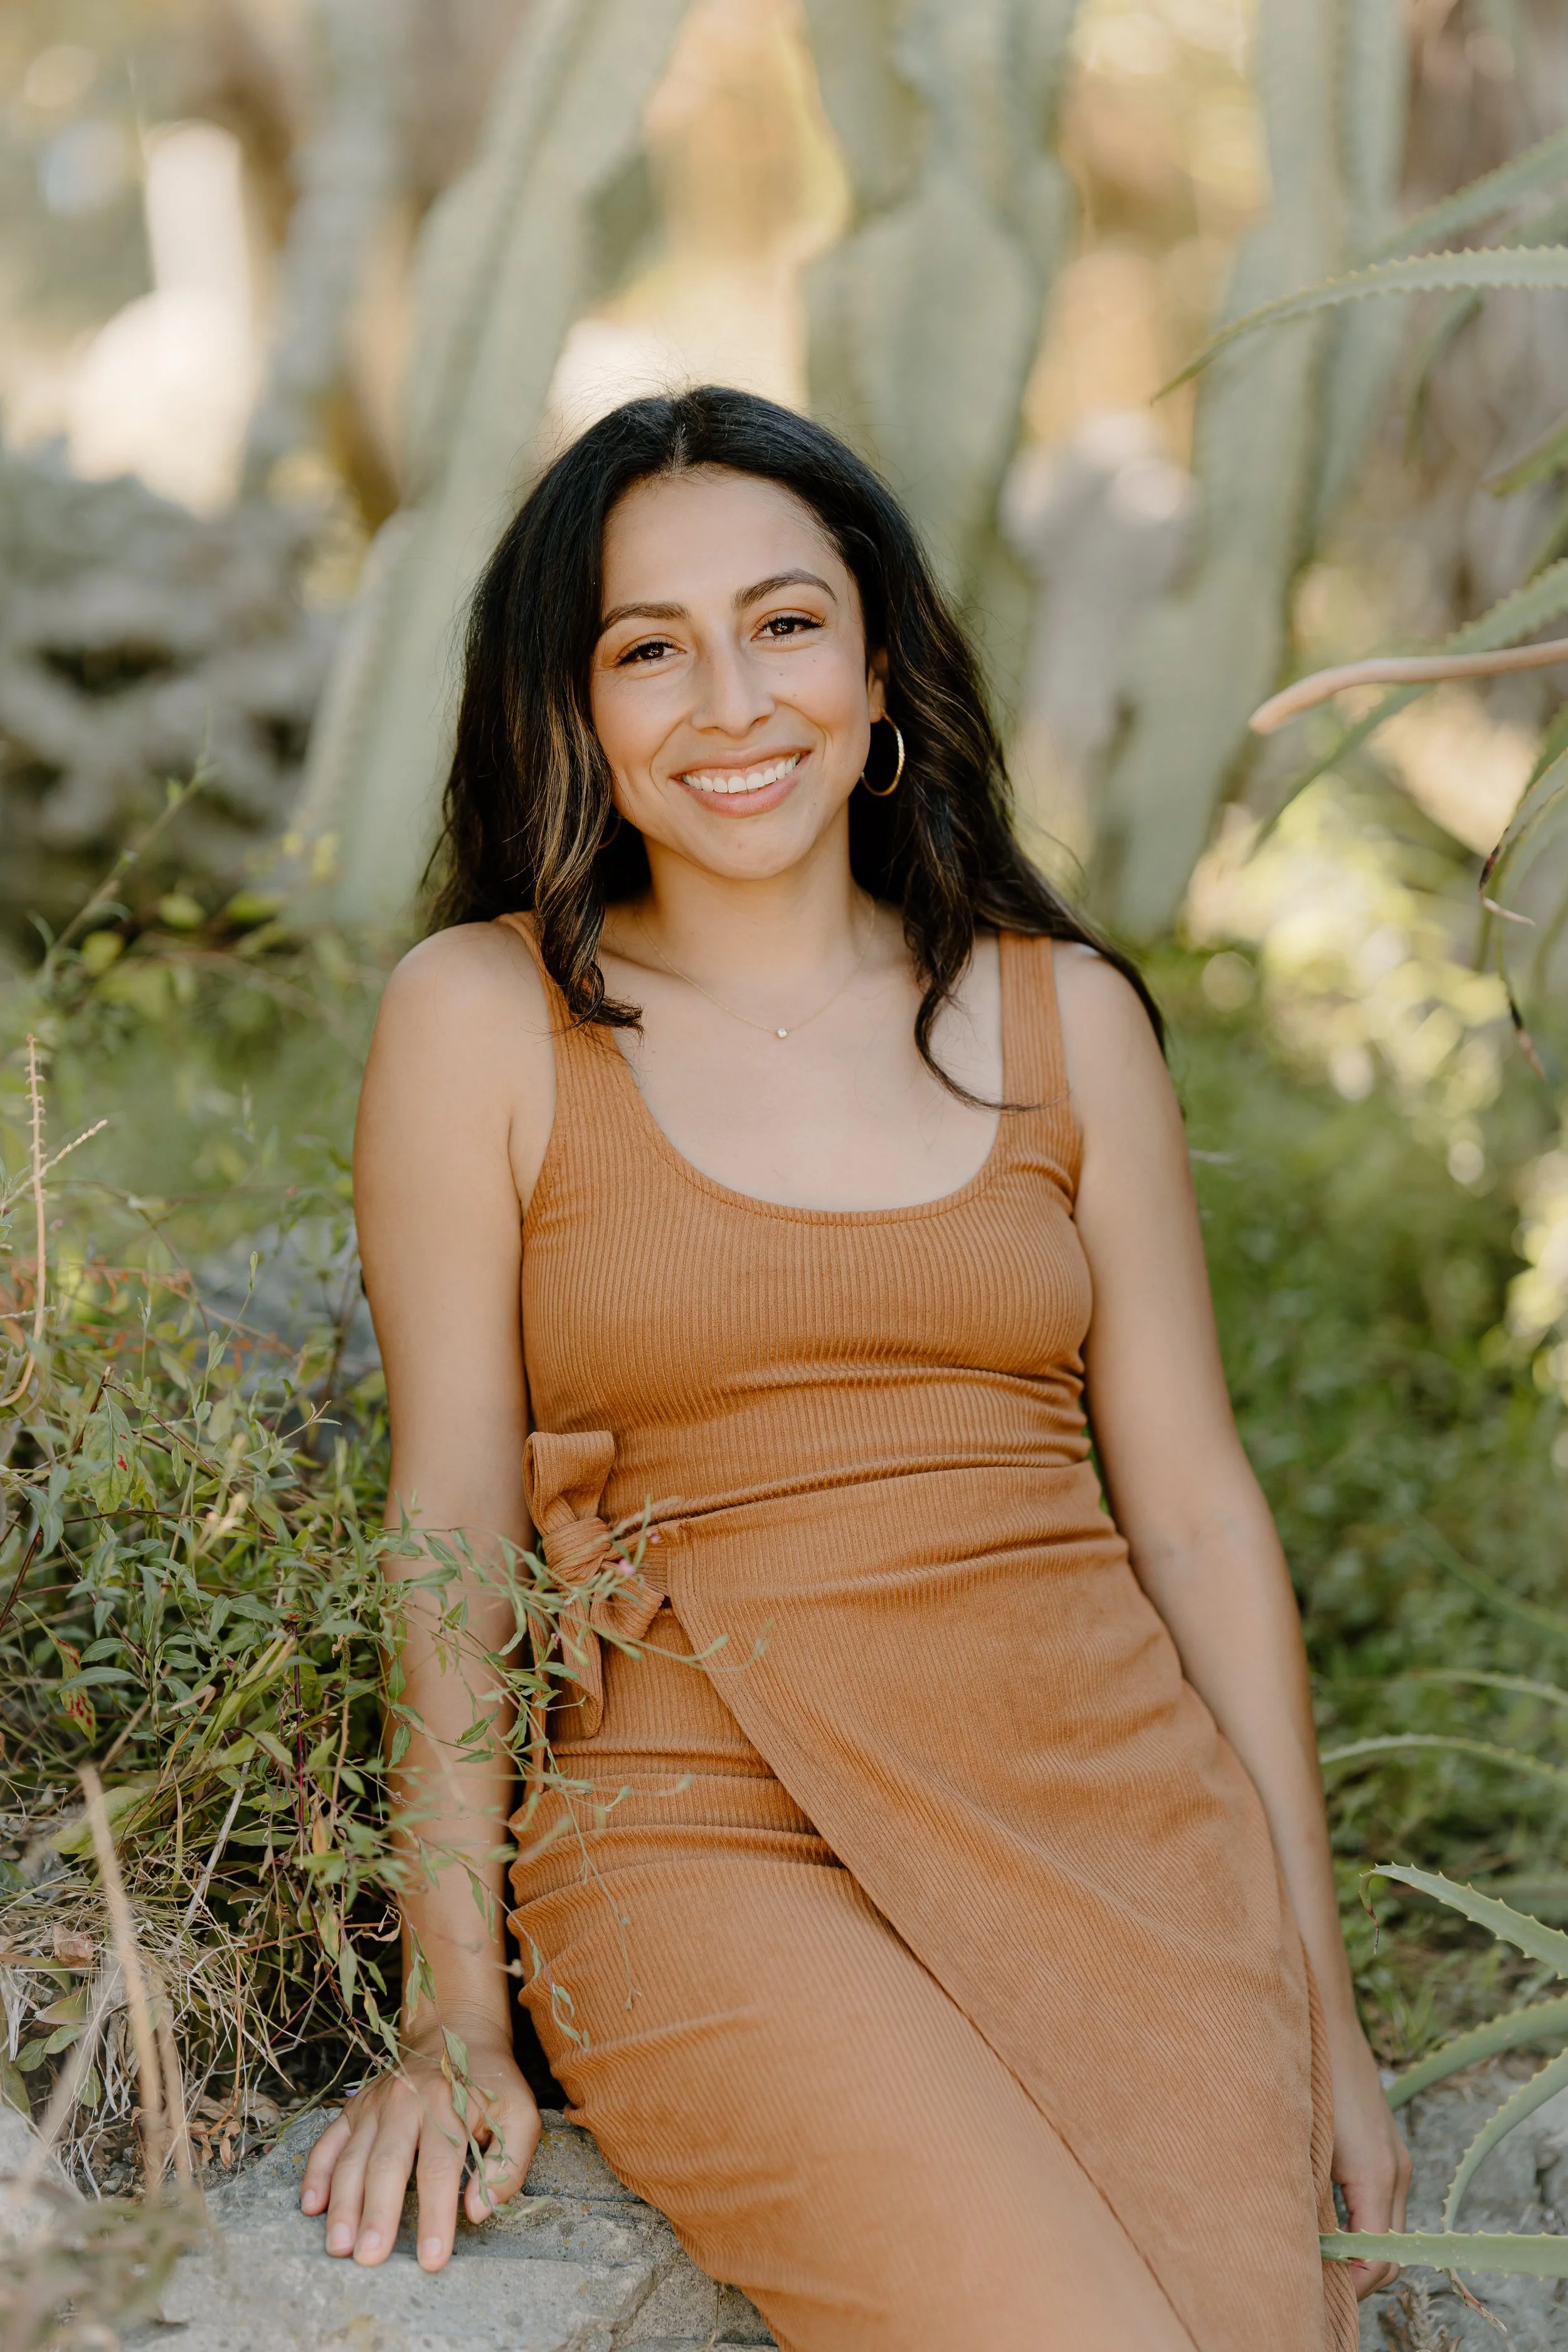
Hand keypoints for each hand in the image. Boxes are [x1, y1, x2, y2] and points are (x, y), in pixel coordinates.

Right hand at [300, 2027, 540, 2271]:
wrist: (455, 2032)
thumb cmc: (490, 2084)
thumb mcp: (519, 2113)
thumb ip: (508, 2163)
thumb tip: (479, 2210)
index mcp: (447, 2106)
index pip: (439, 2169)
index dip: (435, 2215)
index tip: (431, 2259)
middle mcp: (406, 2104)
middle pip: (388, 2165)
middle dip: (377, 2214)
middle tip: (369, 2258)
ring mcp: (375, 2105)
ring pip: (353, 2157)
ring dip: (343, 2203)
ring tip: (339, 2245)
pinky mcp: (355, 2108)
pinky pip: (329, 2141)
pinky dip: (317, 2173)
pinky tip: (311, 2206)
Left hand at [1329, 2022, 1411, 2298]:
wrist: (1322, 2014)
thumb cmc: (1307, 2075)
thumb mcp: (1304, 2145)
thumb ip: (1309, 2199)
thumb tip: (1303, 2247)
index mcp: (1377, 2175)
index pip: (1377, 2260)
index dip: (1348, 2285)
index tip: (1312, 2289)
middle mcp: (1396, 2170)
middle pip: (1388, 2250)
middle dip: (1354, 2272)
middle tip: (1310, 2276)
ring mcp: (1394, 2156)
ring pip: (1385, 2225)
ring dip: (1356, 2244)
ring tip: (1312, 2248)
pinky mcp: (1384, 2144)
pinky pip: (1379, 2199)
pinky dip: (1357, 2217)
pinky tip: (1321, 2211)